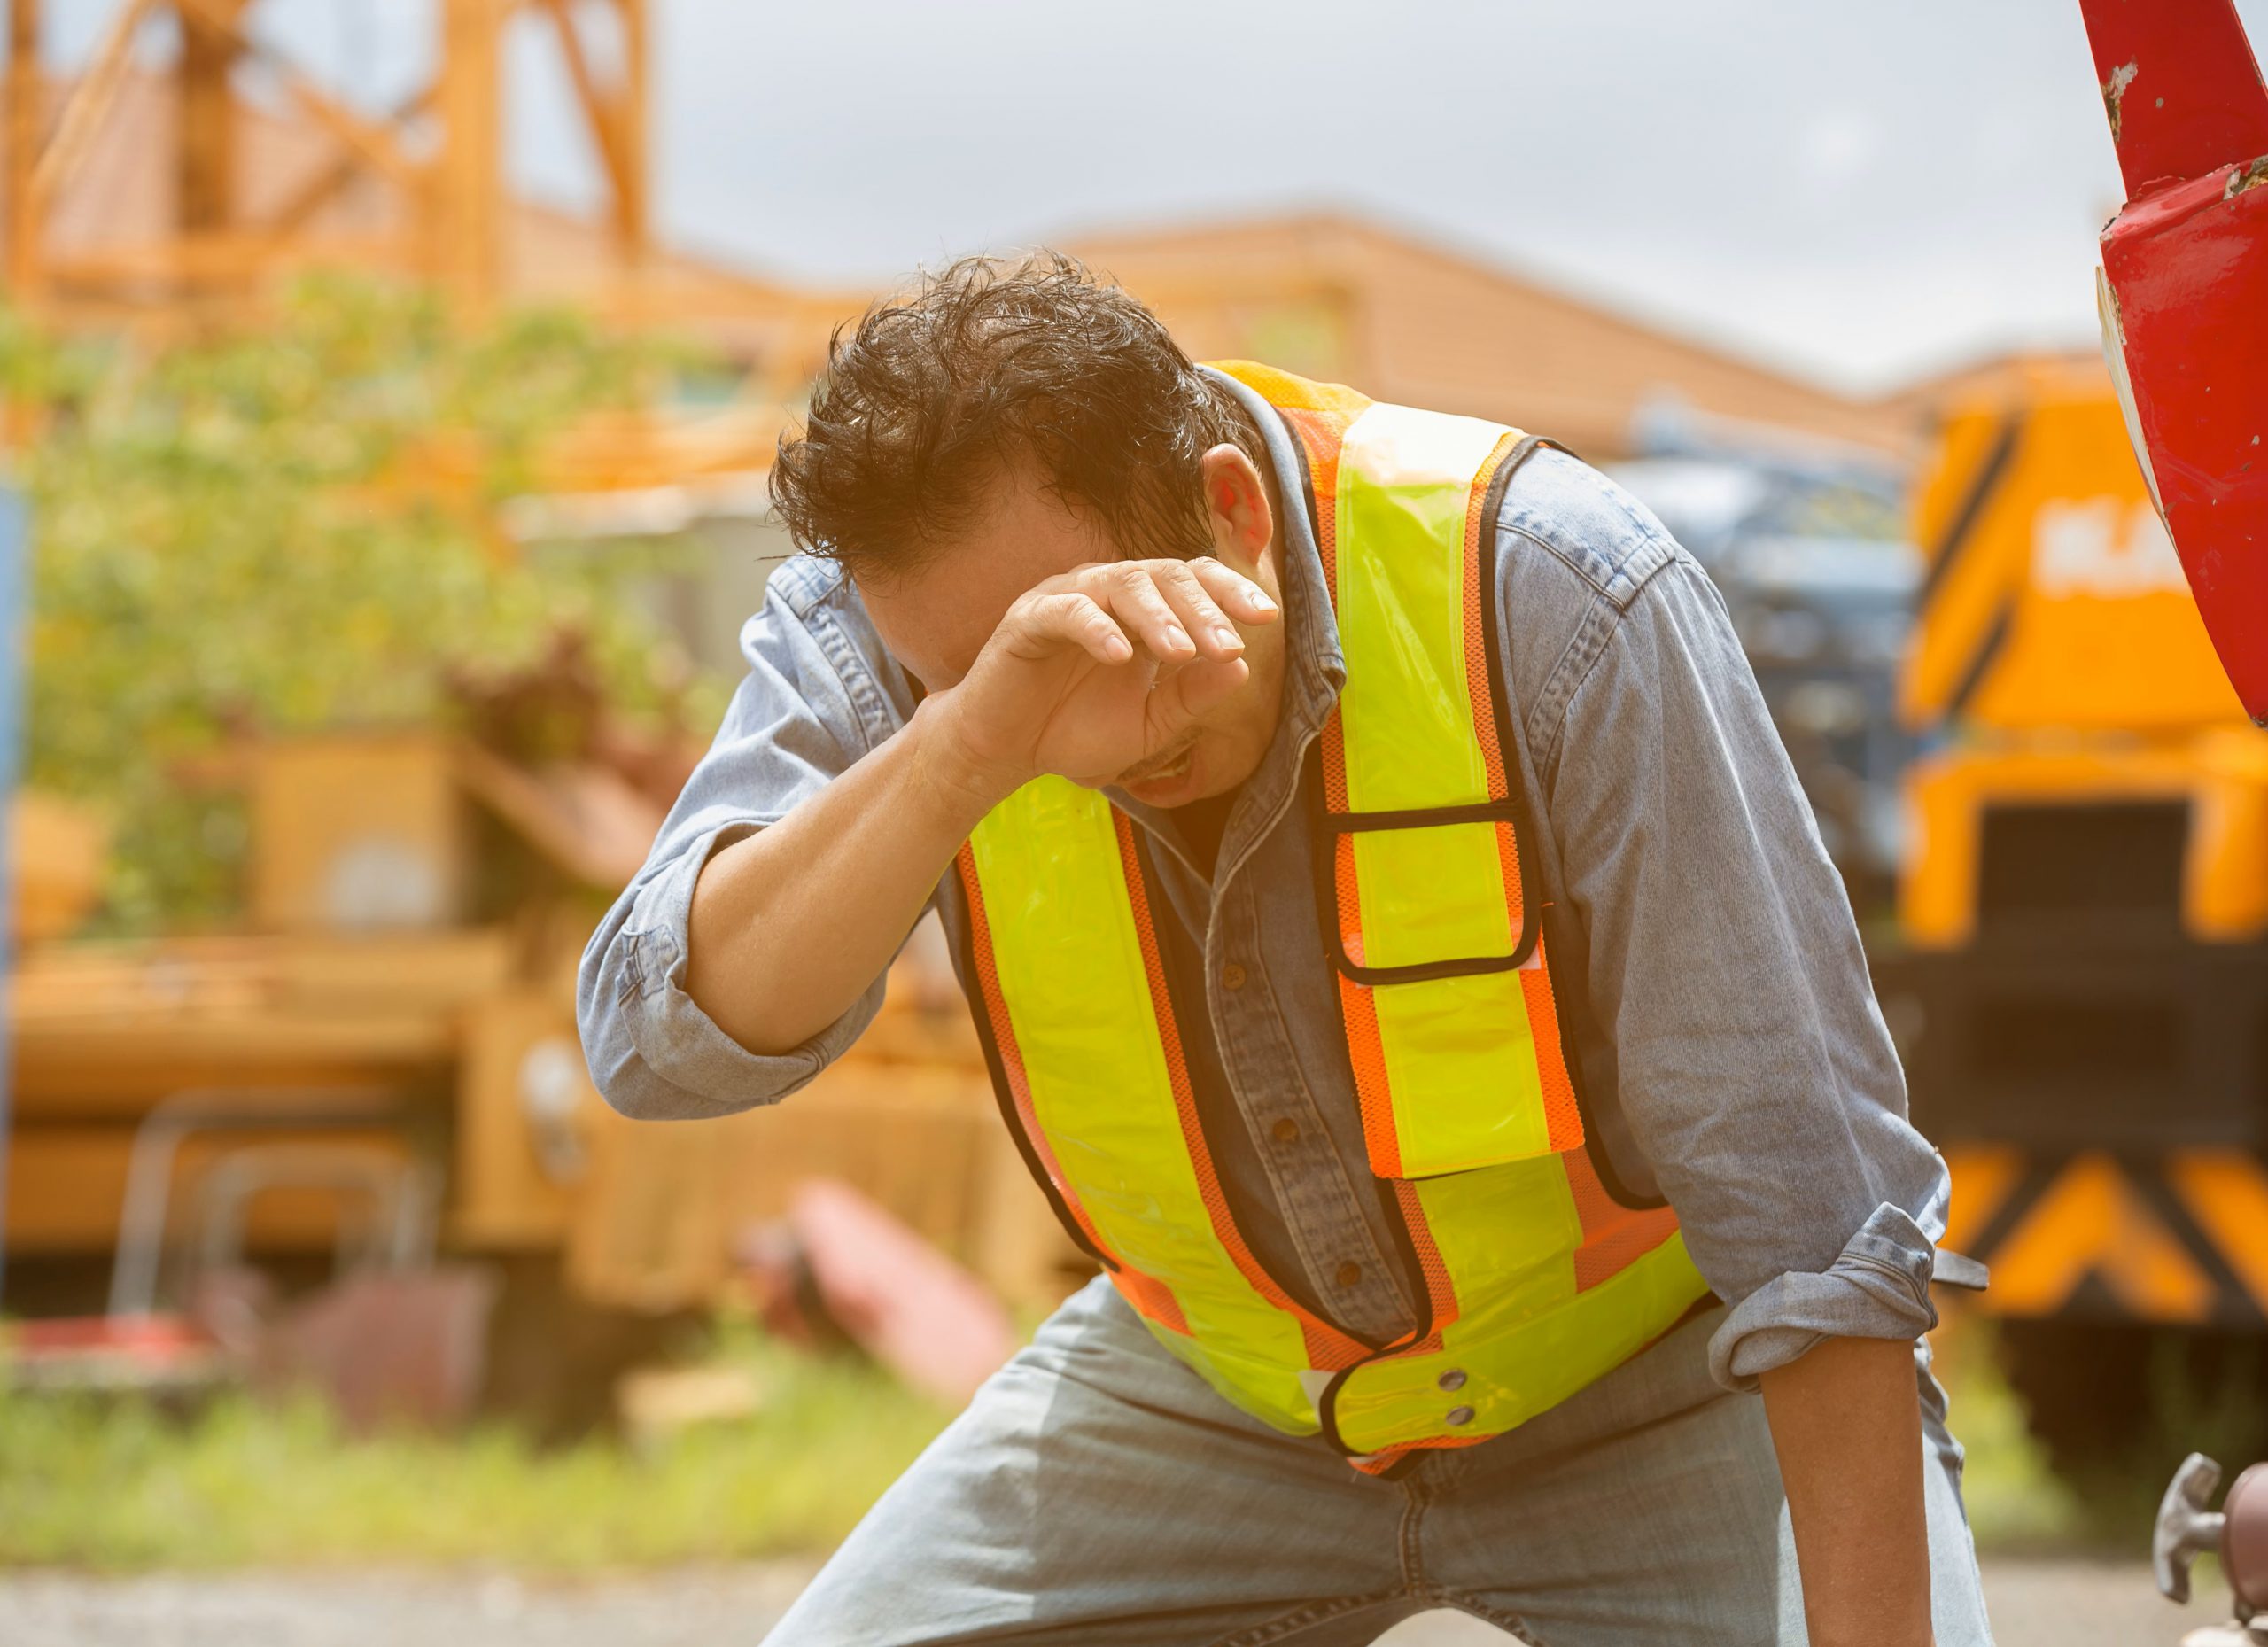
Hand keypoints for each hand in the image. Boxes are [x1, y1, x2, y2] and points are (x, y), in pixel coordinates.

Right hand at [930, 557, 1277, 799]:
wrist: (1008, 753)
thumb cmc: (1077, 732)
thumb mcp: (1150, 725)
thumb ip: (1191, 697)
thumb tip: (1243, 668)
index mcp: (1145, 610)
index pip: (1196, 581)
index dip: (1231, 592)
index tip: (1267, 618)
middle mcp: (1110, 591)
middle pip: (1166, 576)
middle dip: (1202, 610)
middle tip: (1228, 645)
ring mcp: (1069, 598)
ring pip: (1122, 584)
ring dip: (1157, 616)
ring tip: (1181, 651)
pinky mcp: (1029, 618)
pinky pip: (1067, 611)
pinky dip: (1096, 628)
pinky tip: (1121, 656)